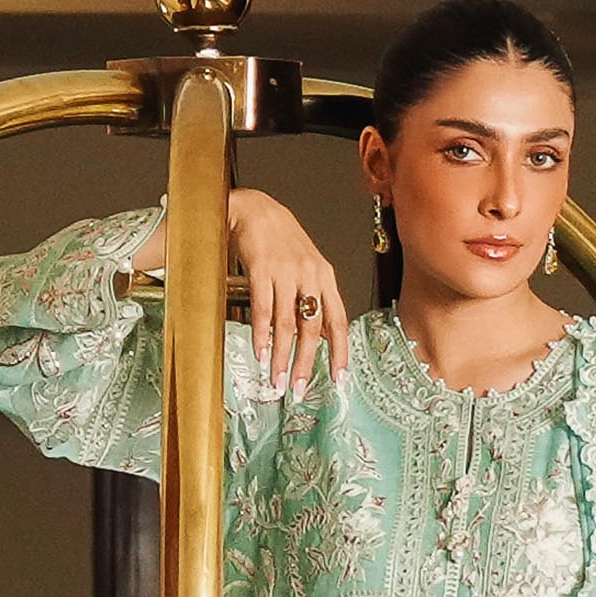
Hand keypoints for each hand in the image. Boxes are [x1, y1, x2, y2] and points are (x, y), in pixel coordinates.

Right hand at [227, 188, 349, 397]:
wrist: (255, 208)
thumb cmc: (280, 239)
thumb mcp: (307, 267)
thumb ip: (315, 299)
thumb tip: (321, 337)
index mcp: (325, 276)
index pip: (338, 320)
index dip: (340, 352)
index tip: (339, 378)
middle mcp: (309, 275)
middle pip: (312, 328)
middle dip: (306, 363)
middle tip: (300, 388)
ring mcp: (286, 272)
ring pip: (287, 323)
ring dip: (281, 356)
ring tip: (278, 378)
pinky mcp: (262, 268)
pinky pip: (263, 308)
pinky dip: (262, 334)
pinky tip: (260, 352)